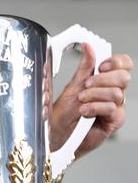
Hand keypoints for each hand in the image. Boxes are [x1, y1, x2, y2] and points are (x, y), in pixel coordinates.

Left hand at [50, 42, 132, 159]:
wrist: (58, 135)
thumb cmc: (64, 114)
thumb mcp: (72, 86)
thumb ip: (84, 68)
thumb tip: (88, 47)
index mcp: (105, 80)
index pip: (123, 64)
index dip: (116, 62)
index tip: (101, 66)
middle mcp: (113, 92)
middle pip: (124, 77)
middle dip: (103, 79)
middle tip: (86, 85)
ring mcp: (116, 107)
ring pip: (117, 93)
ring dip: (95, 95)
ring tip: (81, 101)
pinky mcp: (115, 121)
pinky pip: (113, 109)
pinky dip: (96, 108)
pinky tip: (85, 112)